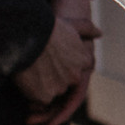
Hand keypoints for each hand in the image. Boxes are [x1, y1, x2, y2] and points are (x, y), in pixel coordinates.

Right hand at [17, 0, 101, 124]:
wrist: (30, 35)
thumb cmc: (48, 28)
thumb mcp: (73, 24)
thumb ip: (87, 29)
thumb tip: (99, 33)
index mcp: (83, 61)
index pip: (76, 71)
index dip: (63, 69)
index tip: (52, 66)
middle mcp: (75, 76)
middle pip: (62, 83)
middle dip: (50, 80)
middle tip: (36, 73)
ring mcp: (60, 87)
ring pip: (49, 92)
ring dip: (40, 87)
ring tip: (28, 75)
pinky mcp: (46, 96)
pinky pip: (38, 99)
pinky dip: (31, 94)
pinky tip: (25, 81)